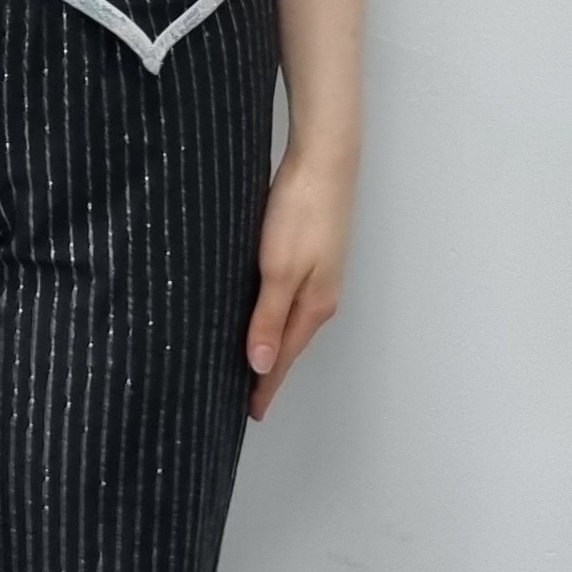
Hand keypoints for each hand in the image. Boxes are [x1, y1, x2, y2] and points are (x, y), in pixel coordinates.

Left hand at [245, 142, 352, 422]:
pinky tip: (263, 316)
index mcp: (313, 306)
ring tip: (253, 366)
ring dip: (272, 345)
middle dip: (269, 372)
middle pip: (290, 344)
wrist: (324, 159)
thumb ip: (267, 318)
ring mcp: (320, 275)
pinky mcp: (313, 255)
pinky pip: (291, 300)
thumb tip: (259, 365)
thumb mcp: (277, 270)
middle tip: (248, 398)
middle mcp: (320, 296)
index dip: (265, 386)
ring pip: (291, 322)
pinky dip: (276, 317)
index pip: (283, 358)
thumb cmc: (301, 210)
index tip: (251, 413)